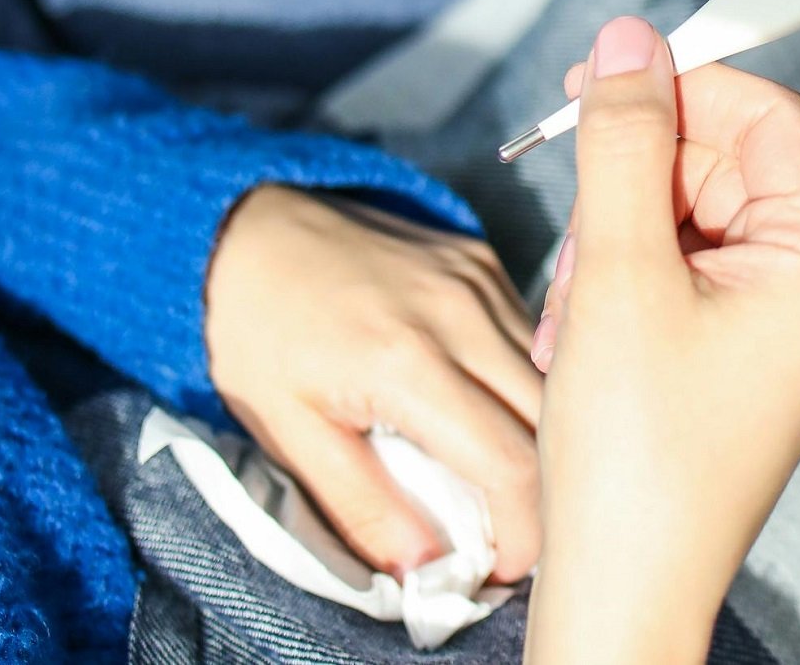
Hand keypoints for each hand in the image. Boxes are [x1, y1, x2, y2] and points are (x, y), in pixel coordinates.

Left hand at [204, 186, 541, 579]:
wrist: (246, 230)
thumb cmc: (258, 336)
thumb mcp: (289, 433)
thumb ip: (362, 506)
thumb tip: (427, 570)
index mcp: (407, 362)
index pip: (510, 464)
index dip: (522, 533)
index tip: (500, 568)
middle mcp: (459, 312)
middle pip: (550, 420)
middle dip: (545, 489)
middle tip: (511, 530)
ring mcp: (477, 278)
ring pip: (553, 374)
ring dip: (543, 433)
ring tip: (504, 474)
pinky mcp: (481, 259)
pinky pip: (532, 334)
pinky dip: (527, 382)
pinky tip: (493, 408)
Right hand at [524, 17, 799, 663]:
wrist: (623, 585)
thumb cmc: (635, 452)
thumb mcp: (618, 271)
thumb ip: (625, 141)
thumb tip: (632, 39)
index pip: (770, 117)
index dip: (685, 86)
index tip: (602, 81)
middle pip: (727, 161)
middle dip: (637, 175)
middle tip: (570, 206)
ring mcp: (783, 321)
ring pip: (692, 211)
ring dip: (617, 231)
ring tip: (576, 305)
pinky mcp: (743, 346)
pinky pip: (685, 264)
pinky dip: (624, 274)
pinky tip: (584, 324)